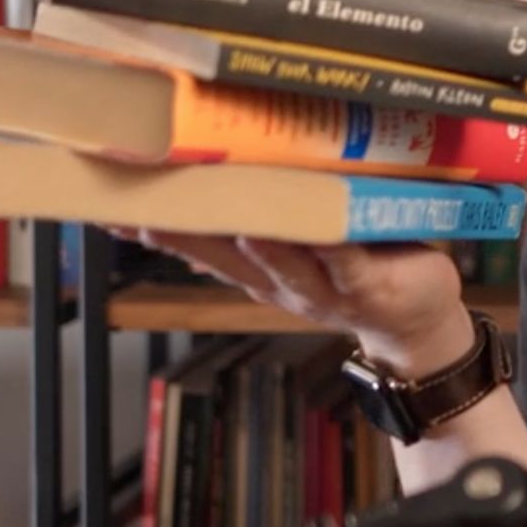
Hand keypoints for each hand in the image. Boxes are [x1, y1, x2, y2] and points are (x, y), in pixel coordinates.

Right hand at [130, 229, 474, 376]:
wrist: (418, 323)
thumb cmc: (359, 268)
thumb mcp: (301, 250)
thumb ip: (257, 230)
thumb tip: (204, 204)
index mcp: (259, 269)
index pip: (197, 244)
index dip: (154, 228)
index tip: (108, 207)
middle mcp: (280, 281)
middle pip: (223, 256)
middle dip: (180, 233)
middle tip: (136, 209)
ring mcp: (323, 287)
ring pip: (280, 263)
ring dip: (251, 244)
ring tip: (220, 219)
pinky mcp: (368, 285)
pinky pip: (343, 264)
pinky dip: (324, 250)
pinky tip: (304, 233)